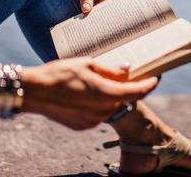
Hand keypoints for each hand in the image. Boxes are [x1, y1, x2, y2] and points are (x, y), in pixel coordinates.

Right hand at [22, 57, 157, 129]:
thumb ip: (110, 70)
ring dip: (112, 96)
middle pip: (124, 99)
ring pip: (111, 106)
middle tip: (126, 74)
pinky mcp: (83, 126)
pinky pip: (98, 114)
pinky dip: (98, 104)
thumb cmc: (59, 74)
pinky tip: (85, 94)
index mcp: (106, 94)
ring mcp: (92, 121)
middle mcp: (102, 111)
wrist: (33, 92)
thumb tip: (127, 70)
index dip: (150, 85)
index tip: (156, 78)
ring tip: (99, 82)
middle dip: (128, 87)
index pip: (137, 92)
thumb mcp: (87, 64)